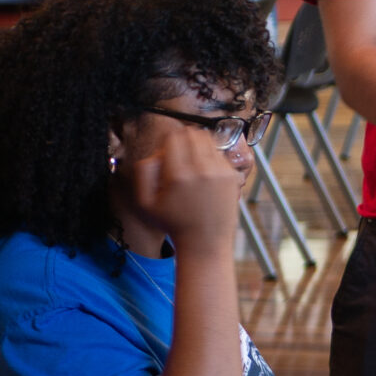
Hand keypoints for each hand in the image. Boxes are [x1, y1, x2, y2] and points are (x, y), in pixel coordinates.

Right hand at [122, 122, 242, 256]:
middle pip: (192, 134)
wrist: (205, 241)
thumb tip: (156, 153)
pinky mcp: (232, 175)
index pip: (174, 137)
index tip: (167, 154)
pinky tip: (205, 172)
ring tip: (192, 162)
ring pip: (208, 140)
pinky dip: (211, 157)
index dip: (167, 143)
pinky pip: (220, 153)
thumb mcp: (145, 203)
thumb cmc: (173, 223)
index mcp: (177, 175)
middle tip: (180, 155)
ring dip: (198, 145)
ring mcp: (220, 171)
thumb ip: (143, 172)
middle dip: (184, 140)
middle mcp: (201, 170)